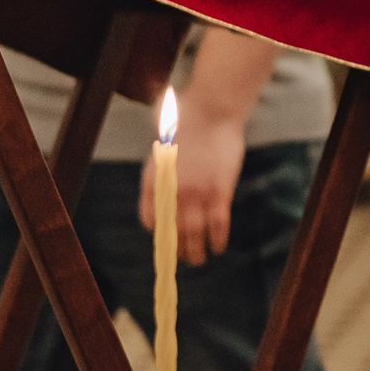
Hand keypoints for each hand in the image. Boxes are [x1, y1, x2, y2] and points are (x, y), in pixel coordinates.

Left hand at [141, 98, 244, 265]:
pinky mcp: (219, 193)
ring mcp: (195, 194)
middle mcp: (171, 193)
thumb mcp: (165, 147)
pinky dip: (217, 239)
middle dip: (178, 251)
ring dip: (197, 252)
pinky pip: (217, 225)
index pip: (151, 218)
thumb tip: (167, 182)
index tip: (167, 240)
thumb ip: (163, 168)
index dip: (159, 233)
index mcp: (154, 181)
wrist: (211, 110)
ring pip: (194, 235)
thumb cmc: (189, 124)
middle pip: (173, 233)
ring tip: (200, 259)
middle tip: (185, 258)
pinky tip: (218, 246)